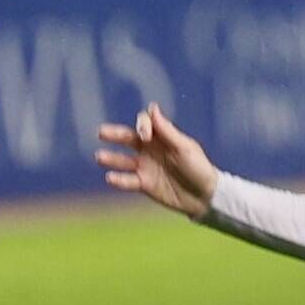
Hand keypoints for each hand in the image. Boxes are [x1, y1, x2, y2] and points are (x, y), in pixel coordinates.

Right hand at [96, 103, 217, 218]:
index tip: (145, 135)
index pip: (145, 123)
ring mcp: (146, 167)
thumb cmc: (198, 168)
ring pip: (123, 160)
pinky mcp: (143, 184)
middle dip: (115, 134)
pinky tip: (110, 177)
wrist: (204, 196)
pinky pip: (127, 180)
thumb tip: (152, 108)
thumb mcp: (184, 148)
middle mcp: (151, 150)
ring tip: (99, 157)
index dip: (142, 125)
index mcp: (162, 137)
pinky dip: (118, 179)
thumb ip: (167, 131)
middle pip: (128, 138)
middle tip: (101, 132)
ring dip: (111, 158)